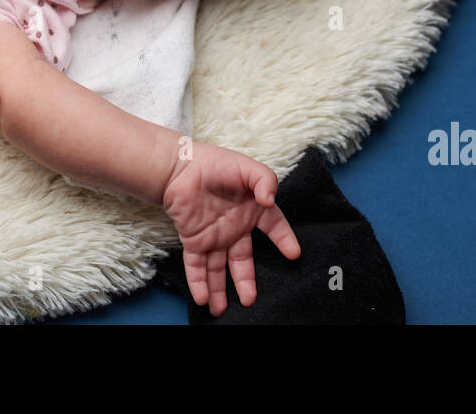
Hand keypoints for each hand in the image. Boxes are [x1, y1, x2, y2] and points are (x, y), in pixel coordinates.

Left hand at [161, 140, 300, 315]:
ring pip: (219, 269)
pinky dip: (199, 282)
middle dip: (247, 281)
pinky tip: (202, 299)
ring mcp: (214, 236)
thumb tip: (270, 200)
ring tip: (222, 311)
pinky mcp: (193, 240)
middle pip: (244, 260)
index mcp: (252, 210)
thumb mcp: (247, 167)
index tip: (294, 254)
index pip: (274, 227)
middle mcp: (235, 228)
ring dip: (221, 290)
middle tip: (251, 301)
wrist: (180, 167)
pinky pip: (197, 265)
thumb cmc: (216, 164)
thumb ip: (265, 180)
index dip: (285, 239)